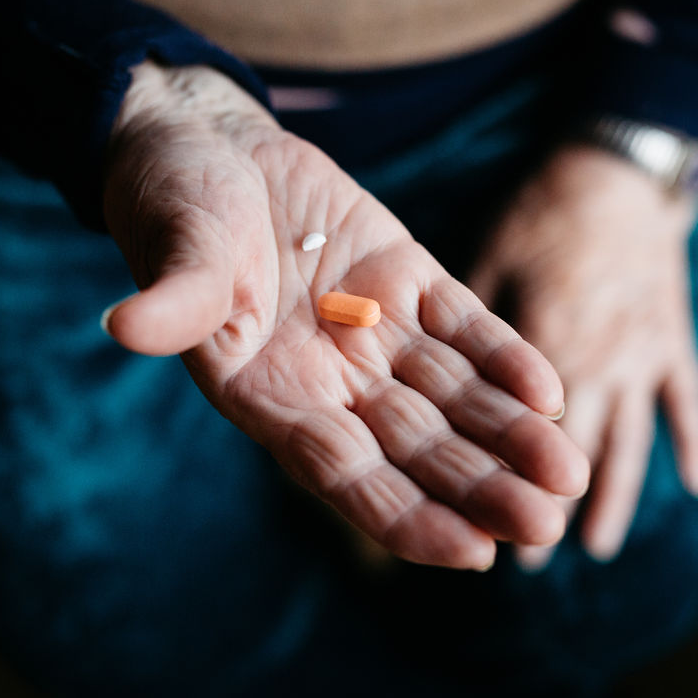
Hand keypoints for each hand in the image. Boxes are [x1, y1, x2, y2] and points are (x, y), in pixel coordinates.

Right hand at [101, 63, 589, 569]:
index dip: (407, 514)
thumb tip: (128, 325)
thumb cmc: (174, 206)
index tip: (474, 553)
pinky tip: (549, 391)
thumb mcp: (175, 248)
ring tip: (570, 468)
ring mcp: (374, 330)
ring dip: (510, 432)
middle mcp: (329, 378)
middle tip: (548, 523)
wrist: (208, 144)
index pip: (345, 473)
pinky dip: (503, 356)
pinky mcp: (405, 275)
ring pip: (452, 395)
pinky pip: (463, 324)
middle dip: (481, 486)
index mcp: (268, 394)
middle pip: (416, 448)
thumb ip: (176, 296)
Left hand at [468, 146, 697, 568]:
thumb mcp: (491, 254)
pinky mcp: (673, 340)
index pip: (514, 427)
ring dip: (618, 496)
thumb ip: (466, 319)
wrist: (620, 172)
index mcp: (542, 340)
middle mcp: (594, 358)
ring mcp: (640, 354)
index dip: (496, 475)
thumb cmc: (543, 211)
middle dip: (549, 503)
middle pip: (569, 447)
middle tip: (531, 557)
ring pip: (629, 438)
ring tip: (602, 548)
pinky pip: (690, 399)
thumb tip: (429, 370)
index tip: (479, 521)